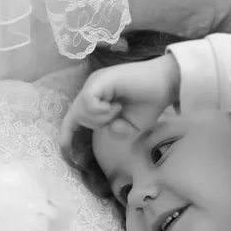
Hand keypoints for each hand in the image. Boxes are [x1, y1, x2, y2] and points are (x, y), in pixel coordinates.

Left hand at [59, 54, 179, 147]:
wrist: (167, 84)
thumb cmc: (150, 102)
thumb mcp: (131, 125)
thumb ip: (117, 131)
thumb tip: (109, 128)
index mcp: (97, 97)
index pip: (74, 116)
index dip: (66, 133)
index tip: (64, 150)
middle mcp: (92, 88)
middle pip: (76, 116)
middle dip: (95, 124)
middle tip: (118, 115)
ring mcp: (95, 82)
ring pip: (81, 110)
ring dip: (101, 118)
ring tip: (119, 109)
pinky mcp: (100, 81)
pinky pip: (88, 103)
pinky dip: (101, 112)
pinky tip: (116, 106)